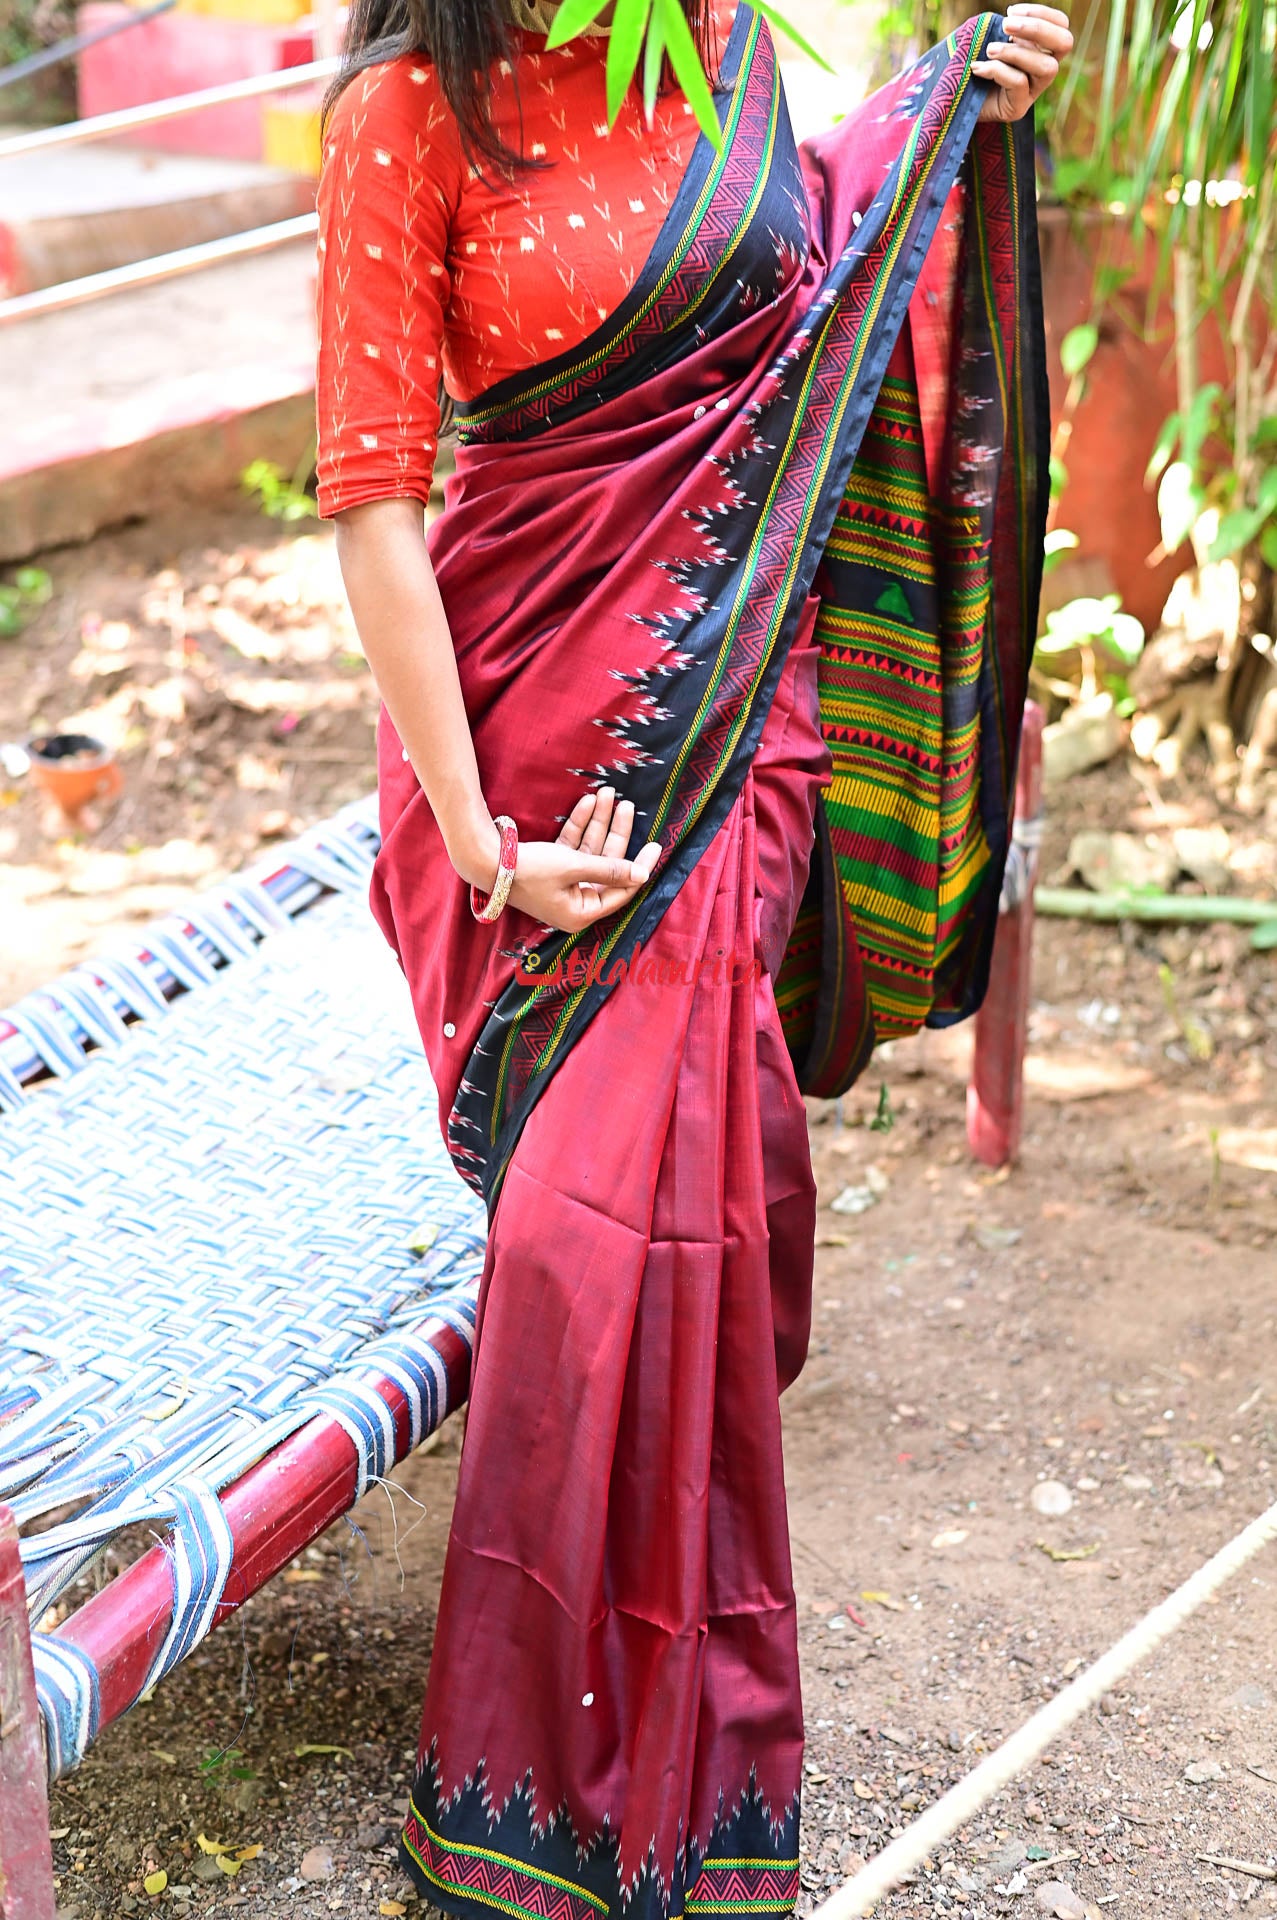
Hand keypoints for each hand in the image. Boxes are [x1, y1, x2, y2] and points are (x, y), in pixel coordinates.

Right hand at [473, 787, 661, 935]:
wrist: (485, 861)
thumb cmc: (530, 871)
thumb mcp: (574, 867)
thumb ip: (610, 869)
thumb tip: (643, 875)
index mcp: (582, 912)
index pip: (622, 889)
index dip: (639, 866)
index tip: (655, 844)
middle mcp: (575, 901)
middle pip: (606, 865)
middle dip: (614, 832)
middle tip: (626, 805)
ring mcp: (563, 884)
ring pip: (590, 851)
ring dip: (598, 823)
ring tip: (608, 794)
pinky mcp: (551, 868)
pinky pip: (573, 847)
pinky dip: (579, 826)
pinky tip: (588, 802)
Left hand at [974, 5, 1071, 122]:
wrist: (954, 102)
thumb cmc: (973, 63)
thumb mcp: (991, 38)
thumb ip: (1006, 28)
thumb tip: (1011, 18)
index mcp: (1042, 48)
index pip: (1061, 25)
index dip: (1041, 13)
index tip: (1011, 11)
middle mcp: (1043, 69)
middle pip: (1065, 43)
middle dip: (1037, 28)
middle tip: (1005, 24)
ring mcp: (1033, 90)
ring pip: (1046, 66)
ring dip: (1016, 52)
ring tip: (990, 49)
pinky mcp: (1018, 108)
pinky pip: (1019, 83)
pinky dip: (998, 70)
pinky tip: (978, 68)